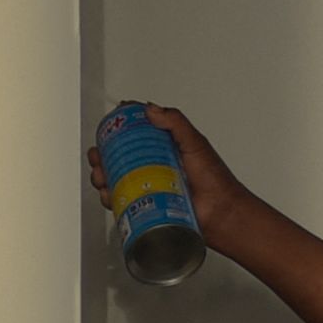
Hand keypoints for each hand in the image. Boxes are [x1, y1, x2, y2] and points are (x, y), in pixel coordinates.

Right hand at [84, 103, 250, 244]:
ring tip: (103, 176)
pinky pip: (121, 200)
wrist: (221, 213)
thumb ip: (176, 123)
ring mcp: (148, 186)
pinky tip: (110, 194)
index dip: (118, 128)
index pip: (135, 132)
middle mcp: (153, 165)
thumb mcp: (195, 143)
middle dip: (102, 154)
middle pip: (118, 155)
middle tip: (101, 155)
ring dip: (102, 175)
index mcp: (164, 146)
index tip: (110, 126)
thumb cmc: (214, 180)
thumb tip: (151, 109)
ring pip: (115, 178)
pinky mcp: (145, 206)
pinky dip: (109, 197)